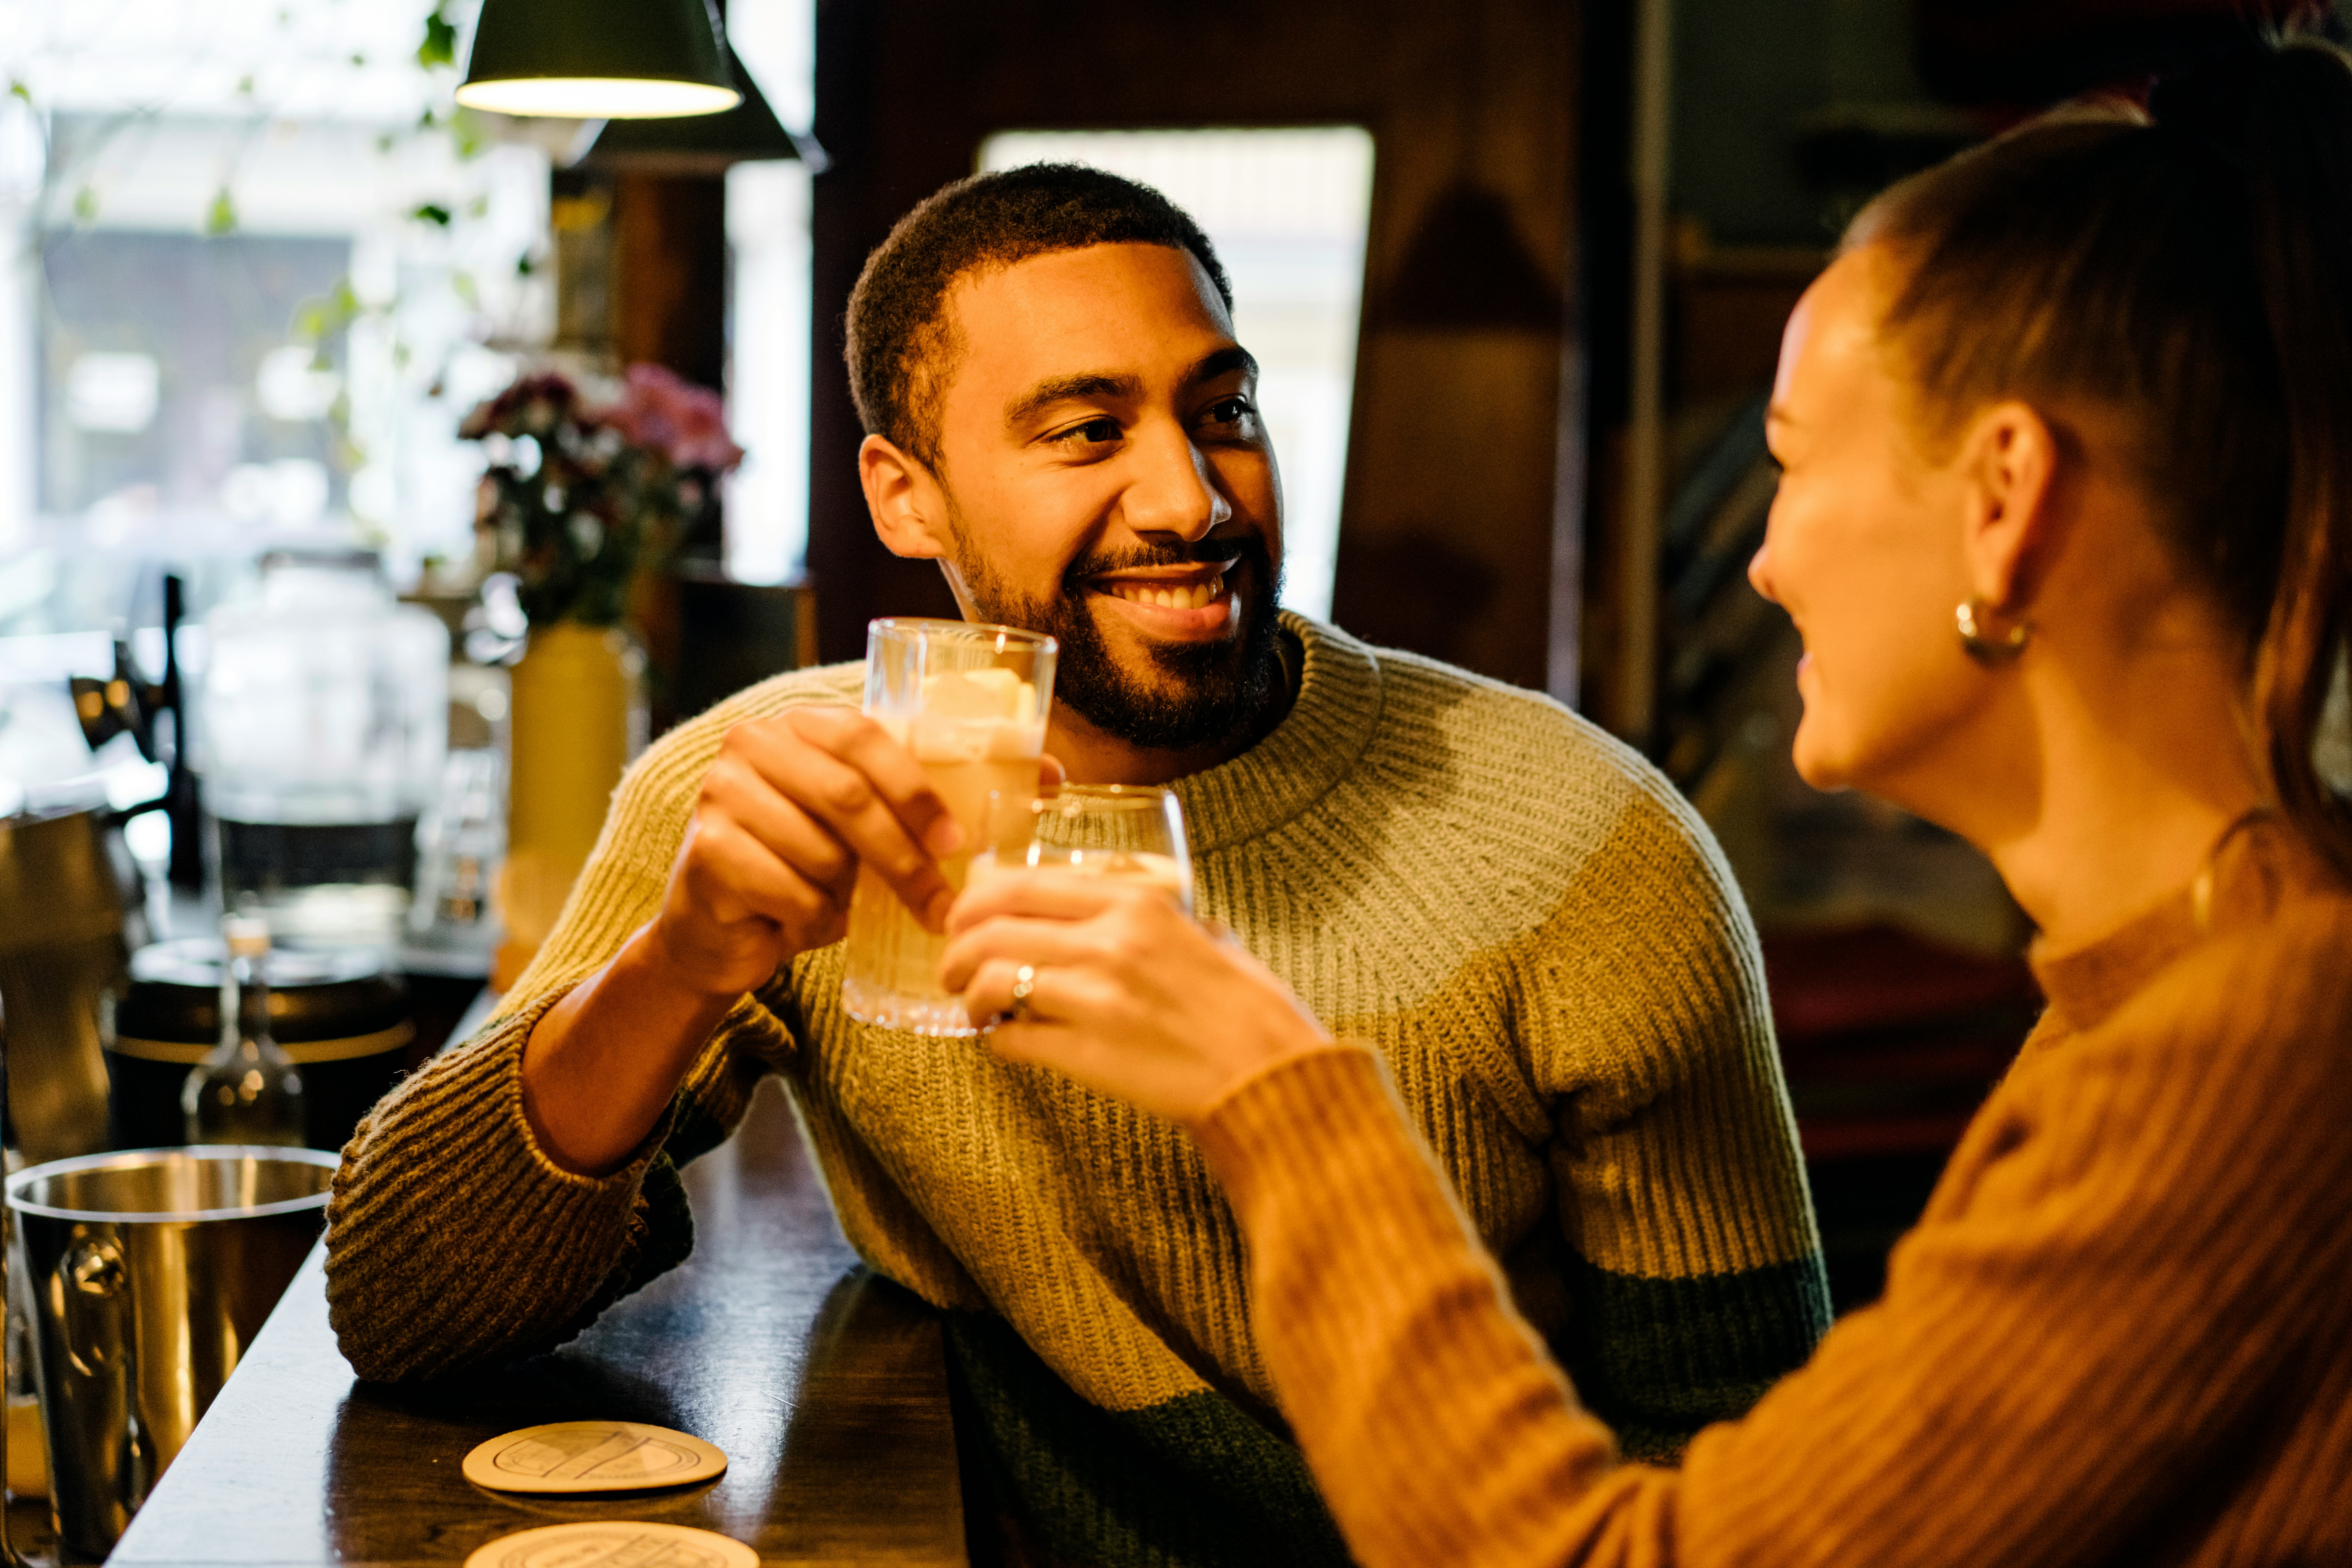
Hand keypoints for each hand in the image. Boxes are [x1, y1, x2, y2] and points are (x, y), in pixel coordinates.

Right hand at [652, 706, 965, 997]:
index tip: (954, 842)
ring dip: (846, 895)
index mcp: (796, 724)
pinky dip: (811, 918)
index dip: (914, 791)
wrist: (718, 931)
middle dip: (903, 857)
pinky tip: (794, 921)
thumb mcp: (852, 831)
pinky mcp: (707, 850)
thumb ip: (897, 808)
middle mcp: (751, 744)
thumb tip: (997, 808)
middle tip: (938, 903)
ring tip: (833, 904)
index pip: (864, 738)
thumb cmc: (799, 871)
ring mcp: (721, 793)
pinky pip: (792, 892)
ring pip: (823, 852)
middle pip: (849, 796)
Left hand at [940, 870, 1331, 1122]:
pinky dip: (997, 1041)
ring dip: (967, 996)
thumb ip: (1143, 913)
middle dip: (954, 949)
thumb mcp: (1196, 931)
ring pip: (988, 981)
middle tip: (952, 967)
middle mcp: (1110, 942)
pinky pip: (1012, 1041)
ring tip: (973, 1008)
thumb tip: (1091, 904)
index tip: (966, 918)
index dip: (973, 901)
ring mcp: (1096, 999)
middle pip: (988, 928)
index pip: (1016, 883)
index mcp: (1133, 902)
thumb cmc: (1241, 1003)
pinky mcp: (1089, 1055)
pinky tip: (1007, 1041)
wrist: (1271, 1071)